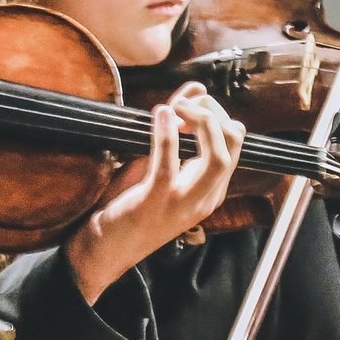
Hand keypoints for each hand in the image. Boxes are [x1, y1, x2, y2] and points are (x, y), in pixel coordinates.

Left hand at [63, 84, 243, 303]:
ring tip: (175, 108)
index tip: (186, 107)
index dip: (215, 114)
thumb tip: (195, 88)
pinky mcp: (154, 203)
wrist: (105, 251)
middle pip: (233, 144)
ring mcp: (182, 203)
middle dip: (213, 113)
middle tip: (183, 105)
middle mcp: (205, 197)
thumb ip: (177, 129)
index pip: (234, 141)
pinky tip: (159, 114)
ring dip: (200, 122)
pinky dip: (166, 135)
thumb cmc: (131, 206)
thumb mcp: (159, 164)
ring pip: (217, 157)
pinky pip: (169, 165)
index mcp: (211, 189)